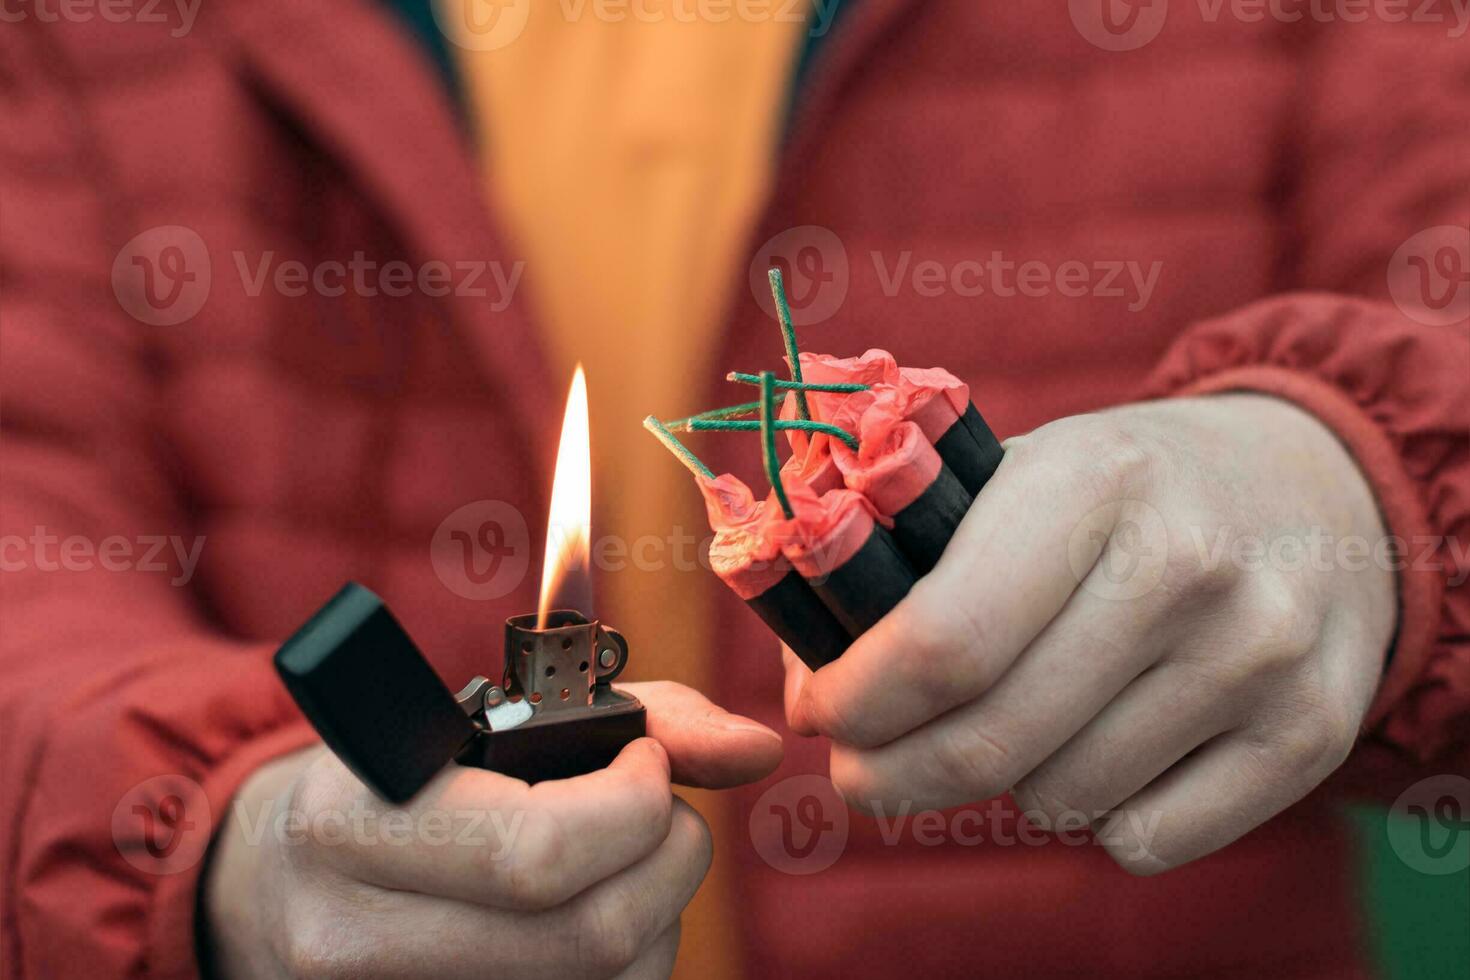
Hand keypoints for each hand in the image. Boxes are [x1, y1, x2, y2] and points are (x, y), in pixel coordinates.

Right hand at [204, 681, 782, 978]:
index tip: (644, 765)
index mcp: (356, 823)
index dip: (631, 809)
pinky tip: (601, 921)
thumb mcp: (488, 717)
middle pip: (590, 939)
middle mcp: (356, 939)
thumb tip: (756, 748)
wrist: (273, 882)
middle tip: (663, 815)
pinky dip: (627, 968)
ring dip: (659, 918)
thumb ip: (638, 714)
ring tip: (627, 865)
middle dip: (671, 861)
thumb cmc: (403, 781)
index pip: (537, 853)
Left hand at [785, 395, 1394, 872]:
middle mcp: (1187, 566)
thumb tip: (807, 691)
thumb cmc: (1124, 490)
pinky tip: (1099, 749)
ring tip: (1011, 725)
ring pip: (1061, 800)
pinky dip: (1097, 817)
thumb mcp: (1022, 473)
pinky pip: (1147, 840)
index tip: (821, 715)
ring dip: (1005, 786)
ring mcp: (1259, 654)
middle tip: (863, 771)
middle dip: (892, 775)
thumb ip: (907, 565)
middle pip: (990, 742)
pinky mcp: (1311, 732)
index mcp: (1090, 480)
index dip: (856, 702)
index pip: (940, 642)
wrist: (1315, 485)